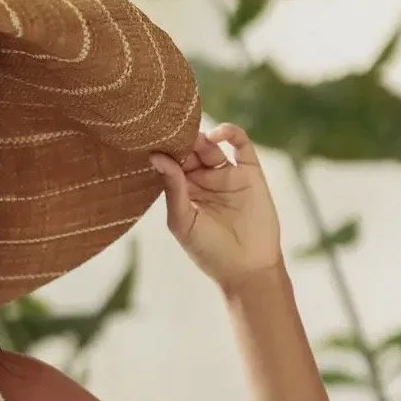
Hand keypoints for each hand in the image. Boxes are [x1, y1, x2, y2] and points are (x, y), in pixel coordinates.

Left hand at [148, 123, 282, 292]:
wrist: (248, 268)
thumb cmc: (210, 251)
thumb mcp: (184, 221)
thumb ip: (173, 189)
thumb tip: (157, 157)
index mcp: (183, 192)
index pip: (170, 164)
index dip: (162, 152)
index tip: (150, 139)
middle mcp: (203, 180)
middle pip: (188, 151)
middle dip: (179, 142)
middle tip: (169, 134)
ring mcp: (226, 174)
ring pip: (210, 146)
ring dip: (199, 138)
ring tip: (190, 138)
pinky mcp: (250, 172)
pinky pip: (240, 144)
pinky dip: (229, 132)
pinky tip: (216, 135)